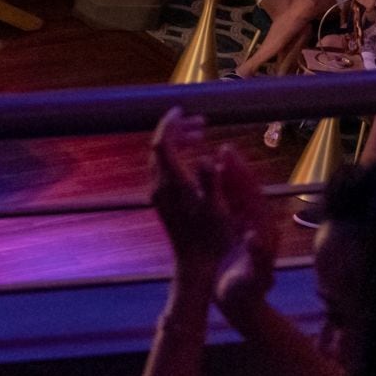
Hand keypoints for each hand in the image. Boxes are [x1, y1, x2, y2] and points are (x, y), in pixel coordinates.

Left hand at [149, 109, 239, 278]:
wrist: (194, 266)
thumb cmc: (210, 240)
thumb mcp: (217, 210)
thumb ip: (210, 181)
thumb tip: (206, 156)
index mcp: (172, 184)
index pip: (163, 144)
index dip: (171, 124)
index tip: (183, 109)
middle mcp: (159, 186)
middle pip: (161, 147)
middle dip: (177, 129)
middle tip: (201, 122)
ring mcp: (158, 194)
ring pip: (161, 158)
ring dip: (178, 142)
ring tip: (200, 135)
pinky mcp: (162, 202)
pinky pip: (164, 169)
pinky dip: (177, 156)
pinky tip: (194, 160)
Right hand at [208, 148, 279, 317]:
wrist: (245, 307)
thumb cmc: (248, 294)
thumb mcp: (254, 279)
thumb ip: (259, 258)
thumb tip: (256, 237)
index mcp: (262, 231)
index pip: (252, 196)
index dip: (241, 175)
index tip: (229, 156)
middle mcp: (258, 225)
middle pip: (247, 191)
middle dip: (237, 169)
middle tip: (224, 148)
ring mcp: (248, 228)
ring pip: (239, 197)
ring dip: (229, 177)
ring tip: (217, 156)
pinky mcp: (238, 233)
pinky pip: (230, 207)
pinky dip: (221, 191)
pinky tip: (209, 182)